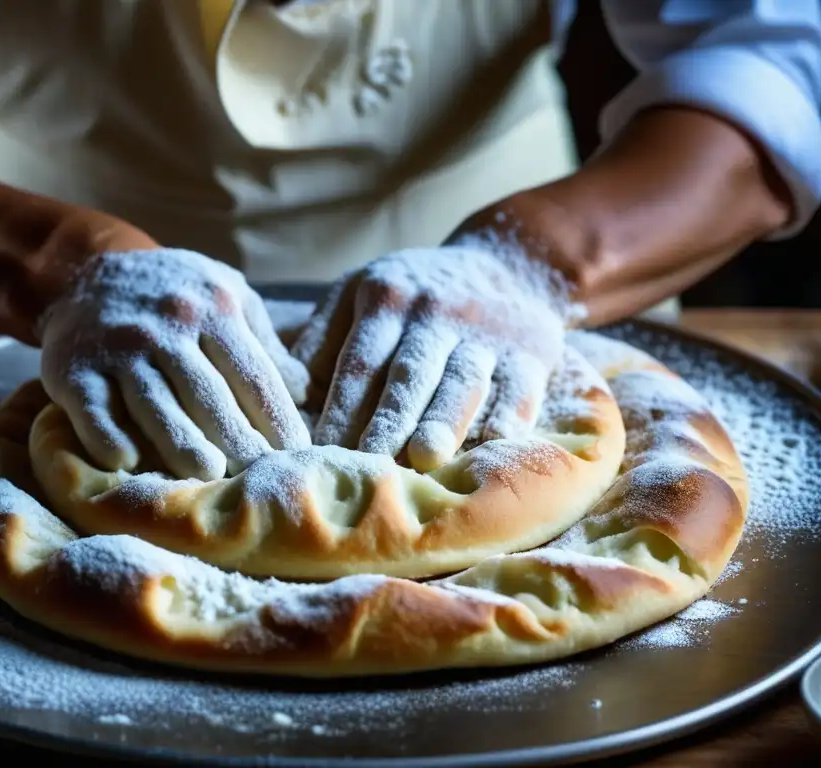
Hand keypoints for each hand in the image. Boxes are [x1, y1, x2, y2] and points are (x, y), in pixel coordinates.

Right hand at [39, 249, 310, 479]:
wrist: (89, 271)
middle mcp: (166, 326)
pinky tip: (125, 461)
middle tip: (262, 475)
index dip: (276, 415)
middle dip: (238, 437)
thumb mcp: (227, 296)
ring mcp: (118, 347)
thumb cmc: (177, 295)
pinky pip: (92, 407)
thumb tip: (304, 390)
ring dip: (180, 440)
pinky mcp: (73, 370)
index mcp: (213, 308)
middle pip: (207, 393)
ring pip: (154, 401)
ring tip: (209, 472)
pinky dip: (106, 434)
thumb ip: (264, 342)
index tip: (298, 452)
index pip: (252, 372)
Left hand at [291, 238, 576, 471]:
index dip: (340, 407)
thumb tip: (290, 390)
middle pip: (408, 375)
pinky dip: (509, 415)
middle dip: (387, 421)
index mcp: (385, 297)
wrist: (511, 262)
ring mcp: (486, 333)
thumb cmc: (415, 291)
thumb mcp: (360, 289)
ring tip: (424, 457)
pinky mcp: (530, 353)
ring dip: (444, 420)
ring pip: (461, 382)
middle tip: (366, 463)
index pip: (359, 361)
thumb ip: (322, 335)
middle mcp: (435, 313)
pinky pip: (519, 388)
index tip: (319, 450)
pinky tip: (494, 442)